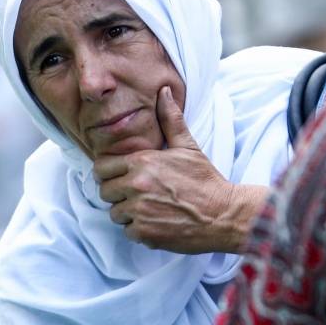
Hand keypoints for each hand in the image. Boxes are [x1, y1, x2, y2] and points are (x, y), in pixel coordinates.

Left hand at [93, 86, 258, 253]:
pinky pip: (128, 231)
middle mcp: (136, 186)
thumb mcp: (188, 146)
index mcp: (142, 162)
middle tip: (137, 194)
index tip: (122, 177)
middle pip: (104, 192)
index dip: (109, 173)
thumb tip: (164, 91)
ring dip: (128, 213)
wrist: (224, 213)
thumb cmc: (205, 179)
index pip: (101, 168)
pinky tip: (157, 222)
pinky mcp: (144, 233)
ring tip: (150, 208)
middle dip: (117, 193)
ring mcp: (139, 211)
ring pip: (114, 213)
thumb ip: (170, 119)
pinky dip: (140, 230)